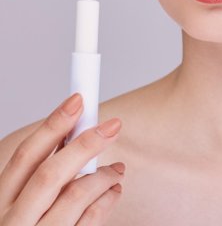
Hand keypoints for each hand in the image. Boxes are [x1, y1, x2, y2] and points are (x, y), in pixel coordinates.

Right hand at [0, 93, 124, 225]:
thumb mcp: (21, 204)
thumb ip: (42, 176)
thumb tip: (73, 136)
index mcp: (1, 202)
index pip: (26, 156)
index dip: (53, 124)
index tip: (77, 101)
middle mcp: (13, 222)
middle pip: (50, 173)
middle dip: (84, 144)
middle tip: (112, 126)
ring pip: (74, 197)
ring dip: (102, 176)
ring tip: (117, 169)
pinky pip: (88, 223)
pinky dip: (106, 202)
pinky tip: (114, 191)